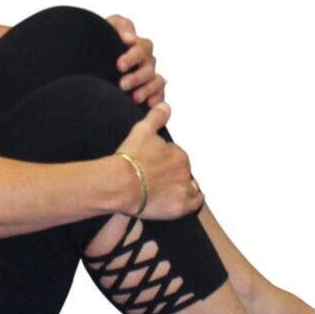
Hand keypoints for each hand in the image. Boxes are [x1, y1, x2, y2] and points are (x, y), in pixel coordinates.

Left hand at [106, 14, 166, 106]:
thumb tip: (130, 36)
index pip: (142, 48)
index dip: (132, 57)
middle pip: (149, 68)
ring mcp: (150, 77)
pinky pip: (160, 94)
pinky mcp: (152, 92)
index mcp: (139, 46)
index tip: (119, 65)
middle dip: (136, 77)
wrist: (96, 62)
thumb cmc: (103, 43)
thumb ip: (120, 24)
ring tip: (134, 98)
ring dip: (147, 89)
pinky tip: (148, 104)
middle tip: (122, 84)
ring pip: (156, 81)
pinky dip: (157, 98)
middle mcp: (147, 61)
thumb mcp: (108, 28)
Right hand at [114, 103, 202, 218]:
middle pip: (182, 171)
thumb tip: (166, 105)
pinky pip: (195, 204)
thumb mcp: (142, 130)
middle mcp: (185, 172)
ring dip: (184, 186)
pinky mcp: (179, 208)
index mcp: (180, 154)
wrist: (120, 185)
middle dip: (173, 172)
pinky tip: (190, 199)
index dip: (165, 158)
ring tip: (169, 188)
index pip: (176, 155)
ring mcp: (183, 191)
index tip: (154, 163)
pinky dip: (194, 200)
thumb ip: (157, 116)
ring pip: (190, 187)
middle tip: (156, 176)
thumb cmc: (129, 159)